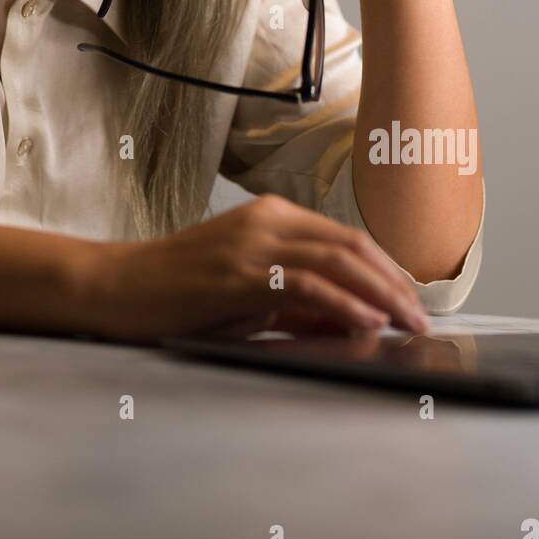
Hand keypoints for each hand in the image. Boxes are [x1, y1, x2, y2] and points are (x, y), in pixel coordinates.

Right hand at [87, 193, 428, 344]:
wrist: (117, 287)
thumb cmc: (179, 293)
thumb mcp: (248, 291)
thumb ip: (297, 302)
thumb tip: (352, 321)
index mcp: (272, 215)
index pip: (346, 238)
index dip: (386, 270)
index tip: (412, 302)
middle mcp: (266, 220)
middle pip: (350, 245)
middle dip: (394, 283)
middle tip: (421, 318)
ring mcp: (251, 243)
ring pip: (336, 260)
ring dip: (380, 294)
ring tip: (406, 324)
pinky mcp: (236, 273)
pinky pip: (303, 284)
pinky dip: (341, 302)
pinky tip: (365, 322)